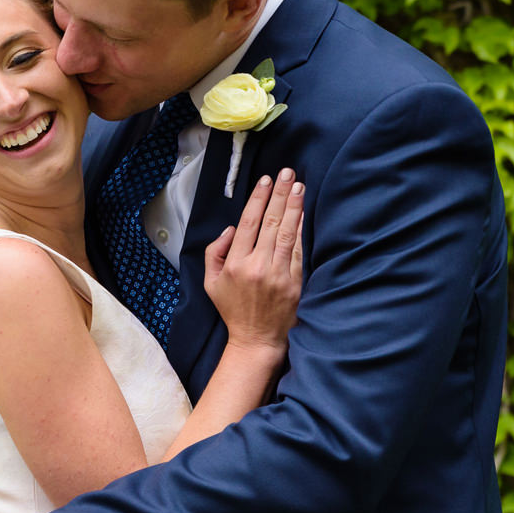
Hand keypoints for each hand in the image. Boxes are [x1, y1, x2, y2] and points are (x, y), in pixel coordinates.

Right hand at [204, 168, 304, 358]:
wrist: (256, 339)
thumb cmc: (233, 309)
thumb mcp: (211, 282)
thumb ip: (214, 253)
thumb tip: (230, 230)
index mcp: (235, 264)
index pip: (249, 223)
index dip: (258, 199)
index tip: (265, 181)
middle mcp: (257, 266)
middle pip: (270, 222)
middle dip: (279, 194)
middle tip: (287, 173)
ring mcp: (278, 274)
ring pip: (287, 233)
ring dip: (294, 207)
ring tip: (298, 186)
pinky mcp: (295, 282)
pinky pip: (299, 250)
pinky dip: (301, 230)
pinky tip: (302, 214)